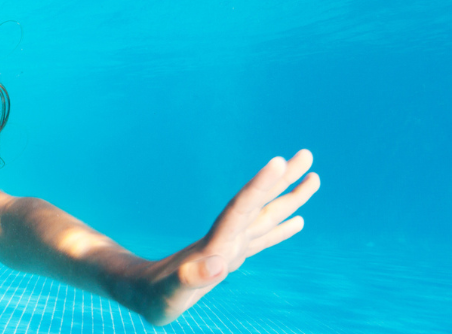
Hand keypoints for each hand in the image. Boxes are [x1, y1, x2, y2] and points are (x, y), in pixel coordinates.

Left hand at [133, 149, 319, 325]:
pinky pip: (261, 239)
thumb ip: (191, 279)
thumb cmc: (153, 297)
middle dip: (283, 181)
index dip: (259, 186)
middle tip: (306, 154)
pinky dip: (280, 229)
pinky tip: (297, 221)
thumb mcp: (170, 292)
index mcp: (215, 244)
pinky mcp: (230, 257)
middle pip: (258, 204)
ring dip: (288, 198)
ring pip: (265, 217)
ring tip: (313, 178)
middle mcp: (225, 240)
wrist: (139, 293)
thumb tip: (217, 265)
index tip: (279, 161)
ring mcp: (229, 247)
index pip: (240, 208)